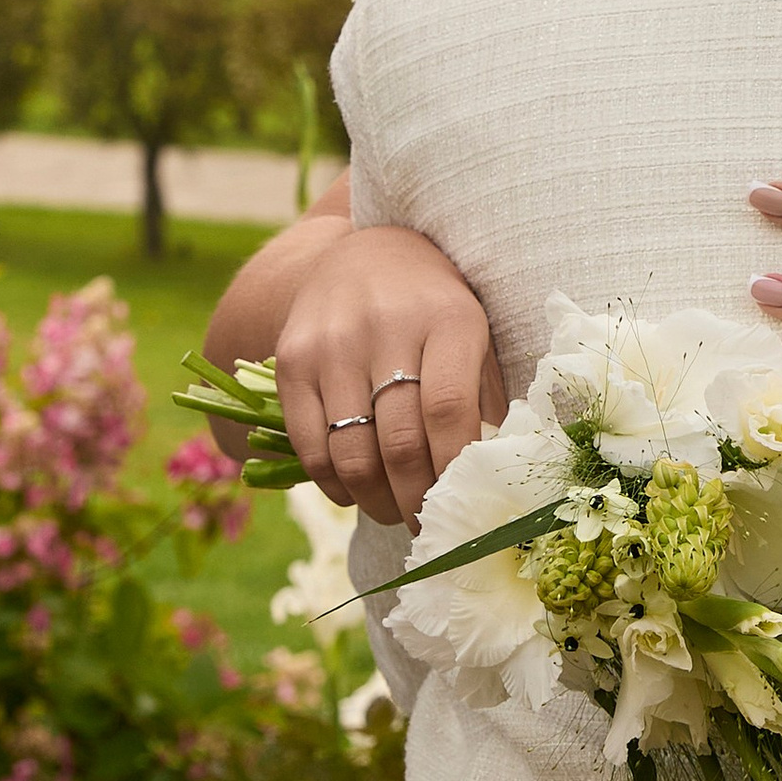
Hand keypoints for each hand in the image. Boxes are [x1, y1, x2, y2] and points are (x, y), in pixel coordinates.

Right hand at [271, 224, 506, 526]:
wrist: (366, 253)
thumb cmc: (437, 306)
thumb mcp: (476, 332)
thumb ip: (485, 397)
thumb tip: (490, 476)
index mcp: (447, 318)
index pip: (449, 410)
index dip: (454, 470)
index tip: (464, 505)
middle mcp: (385, 327)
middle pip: (400, 442)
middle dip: (417, 502)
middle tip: (429, 528)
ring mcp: (331, 344)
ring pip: (352, 454)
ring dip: (377, 502)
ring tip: (395, 514)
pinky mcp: (291, 360)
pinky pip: (310, 446)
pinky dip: (335, 485)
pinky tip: (356, 492)